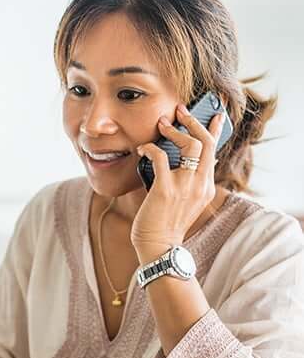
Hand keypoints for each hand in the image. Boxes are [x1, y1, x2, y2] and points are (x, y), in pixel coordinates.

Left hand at [131, 102, 224, 254]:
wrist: (158, 246)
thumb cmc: (166, 224)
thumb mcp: (186, 202)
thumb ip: (189, 182)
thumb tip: (183, 161)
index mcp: (206, 187)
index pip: (214, 152)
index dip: (214, 130)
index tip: (215, 114)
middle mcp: (200, 185)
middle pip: (206, 142)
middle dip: (194, 121)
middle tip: (180, 111)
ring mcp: (184, 186)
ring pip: (190, 145)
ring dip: (174, 130)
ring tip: (161, 125)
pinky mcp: (166, 189)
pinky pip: (160, 156)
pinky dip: (150, 147)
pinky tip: (142, 148)